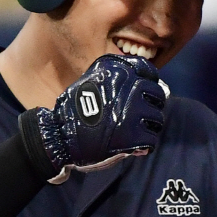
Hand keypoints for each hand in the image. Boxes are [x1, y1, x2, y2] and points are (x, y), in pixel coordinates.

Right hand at [20, 54, 166, 183]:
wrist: (59, 135)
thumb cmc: (76, 111)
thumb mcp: (93, 81)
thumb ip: (119, 82)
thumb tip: (154, 86)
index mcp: (117, 71)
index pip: (149, 71)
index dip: (150, 84)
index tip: (144, 95)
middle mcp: (127, 86)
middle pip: (157, 95)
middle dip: (152, 107)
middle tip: (140, 118)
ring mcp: (131, 111)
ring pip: (157, 118)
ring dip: (149, 128)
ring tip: (135, 133)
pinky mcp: (131, 134)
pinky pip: (151, 139)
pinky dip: (144, 146)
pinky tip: (133, 146)